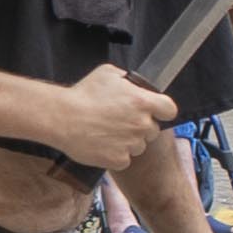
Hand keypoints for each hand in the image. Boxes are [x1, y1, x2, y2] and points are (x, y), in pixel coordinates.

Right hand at [47, 63, 170, 164]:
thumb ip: (126, 78)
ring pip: (139, 146)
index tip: (155, 112)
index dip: (162, 111)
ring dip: (128, 142)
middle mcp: (141, 124)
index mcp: (143, 102)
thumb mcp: (107, 73)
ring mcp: (131, 144)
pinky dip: (115, 155)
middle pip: (152, 130)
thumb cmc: (82, 94)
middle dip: (140, 126)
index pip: (169, 110)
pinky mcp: (118, 160)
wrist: (62, 118)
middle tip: (121, 122)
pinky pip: (124, 159)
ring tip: (107, 133)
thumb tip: (131, 82)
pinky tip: (102, 145)